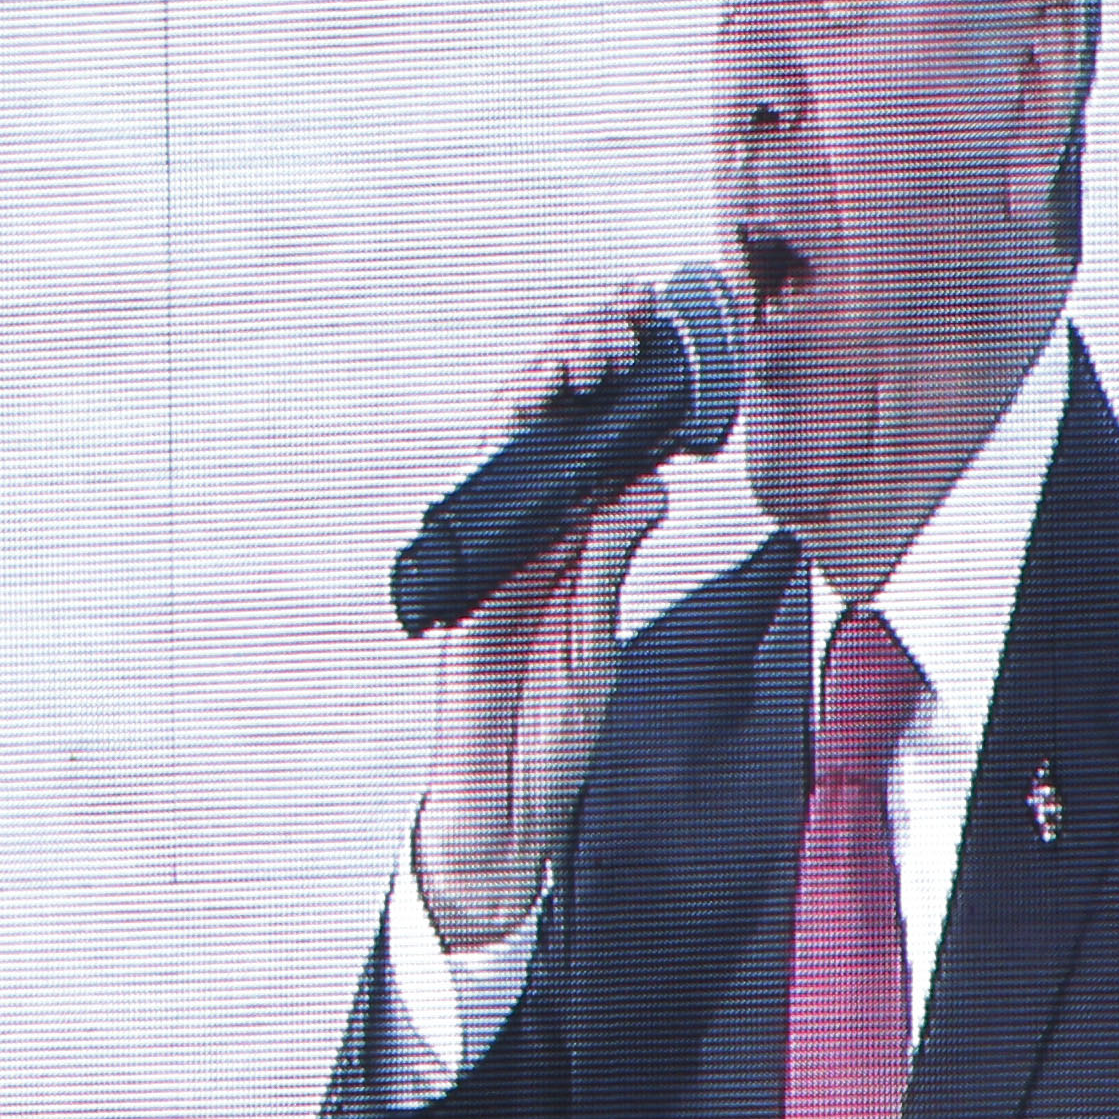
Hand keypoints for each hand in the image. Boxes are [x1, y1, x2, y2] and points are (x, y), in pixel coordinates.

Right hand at [407, 289, 671, 945]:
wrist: (506, 804)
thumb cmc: (550, 727)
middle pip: (538, 417)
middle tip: (627, 314)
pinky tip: (558, 427)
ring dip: (549, 383)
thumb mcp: (601, 639)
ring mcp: (489, 557)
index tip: (649, 317)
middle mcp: (517, 536)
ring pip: (505, 442)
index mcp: (557, 541)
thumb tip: (646, 483)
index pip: (579, 435)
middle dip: (580, 349)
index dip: (608, 370)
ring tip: (598, 349)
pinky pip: (489, 514)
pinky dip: (517, 467)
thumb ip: (611, 562)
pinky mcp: (470, 590)